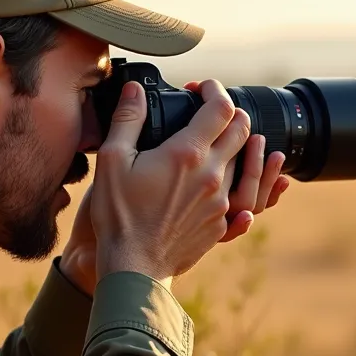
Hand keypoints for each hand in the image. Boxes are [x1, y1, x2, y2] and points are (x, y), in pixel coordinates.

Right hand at [59, 82, 292, 292]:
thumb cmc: (118, 215)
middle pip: (242, 131)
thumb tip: (135, 89)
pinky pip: (239, 194)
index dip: (214, 90)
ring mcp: (221, 201)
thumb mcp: (112, 160)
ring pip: (243, 162)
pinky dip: (235, 178)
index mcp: (187, 154)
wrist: (134, 267)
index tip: (202, 88)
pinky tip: (219, 177)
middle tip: (213, 111)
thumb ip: (127, 119)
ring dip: (237, 145)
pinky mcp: (221, 222)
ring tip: (220, 141)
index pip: (220, 108)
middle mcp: (212, 175)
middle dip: (232, 113)